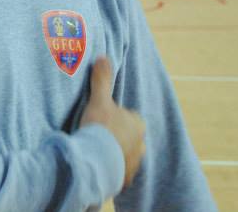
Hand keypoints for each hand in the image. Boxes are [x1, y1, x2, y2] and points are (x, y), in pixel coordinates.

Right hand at [79, 57, 145, 187]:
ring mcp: (134, 163)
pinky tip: (97, 165)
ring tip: (96, 151)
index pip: (128, 117)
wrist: (96, 160)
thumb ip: (102, 79)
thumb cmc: (101, 127)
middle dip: (116, 137)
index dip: (113, 117)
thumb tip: (103, 57)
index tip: (100, 120)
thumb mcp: (99, 100)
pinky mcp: (125, 180)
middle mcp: (141, 145)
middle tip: (97, 135)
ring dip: (113, 153)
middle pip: (127, 137)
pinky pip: (118, 172)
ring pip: (124, 155)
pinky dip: (110, 169)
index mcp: (138, 124)